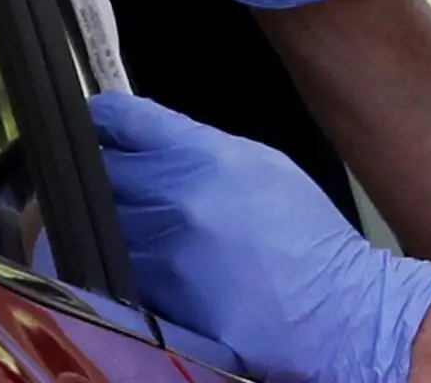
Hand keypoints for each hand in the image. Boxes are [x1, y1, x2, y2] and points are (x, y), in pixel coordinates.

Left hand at [93, 93, 430, 382]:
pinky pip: (114, 274)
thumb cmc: (305, 235)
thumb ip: (195, 146)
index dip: (100, 120)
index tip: (96, 127)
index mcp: (203, 155)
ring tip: (128, 226)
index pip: (119, 119)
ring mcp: (162, 255)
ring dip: (104, 223)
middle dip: (99, 172)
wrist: (335, 311)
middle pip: (99, 171)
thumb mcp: (260, 164)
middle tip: (108, 179)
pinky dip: (117, 267)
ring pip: (97, 226)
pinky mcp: (157, 303)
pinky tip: (141, 266)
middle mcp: (176, 199)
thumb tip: (147, 138)